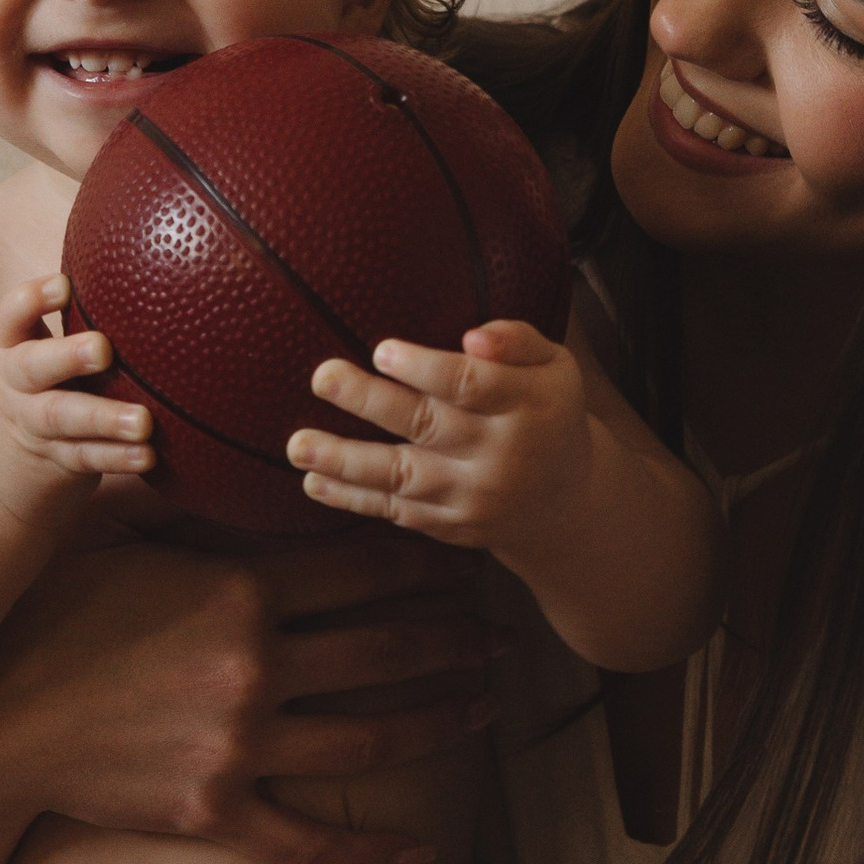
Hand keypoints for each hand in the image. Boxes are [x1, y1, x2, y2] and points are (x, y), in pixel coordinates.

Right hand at [0, 280, 155, 532]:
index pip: (10, 317)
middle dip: (66, 356)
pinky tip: (148, 455)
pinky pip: (86, 458)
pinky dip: (117, 458)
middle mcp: (15, 385)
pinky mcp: (55, 461)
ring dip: (104, 418)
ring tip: (143, 421)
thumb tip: (138, 258)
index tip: (64, 285)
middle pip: (33, 367)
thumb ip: (71, 319)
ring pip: (64, 418)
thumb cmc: (32, 390)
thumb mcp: (31, 353)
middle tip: (102, 349)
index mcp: (10, 349)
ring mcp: (32, 425)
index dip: (32, 300)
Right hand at [0, 528, 497, 863]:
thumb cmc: (50, 613)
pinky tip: (418, 852)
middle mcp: (255, 667)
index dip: (422, 561)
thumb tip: (224, 434)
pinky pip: (310, 839)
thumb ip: (190, 498)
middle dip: (453, 639)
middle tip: (501, 633)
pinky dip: (369, 852)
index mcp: (240, 591)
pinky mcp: (216, 812)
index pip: (360, 568)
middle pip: (386, 650)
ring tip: (484, 707)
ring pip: (370, 738)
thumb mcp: (125, 538)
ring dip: (439, 721)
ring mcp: (239, 745)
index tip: (461, 555)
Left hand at [287, 320, 589, 557]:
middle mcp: (501, 455)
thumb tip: (472, 337)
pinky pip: (396, 511)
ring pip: (402, 476)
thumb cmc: (547, 412)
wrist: (564, 504)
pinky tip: (314, 481)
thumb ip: (517, 341)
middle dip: (370, 401)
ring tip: (298, 444)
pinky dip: (353, 499)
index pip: (473, 385)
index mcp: (528, 405)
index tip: (382, 350)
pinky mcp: (450, 526)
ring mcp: (473, 497)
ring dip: (344, 460)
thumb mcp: (555, 367)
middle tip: (322, 376)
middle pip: (428, 425)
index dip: (426, 369)